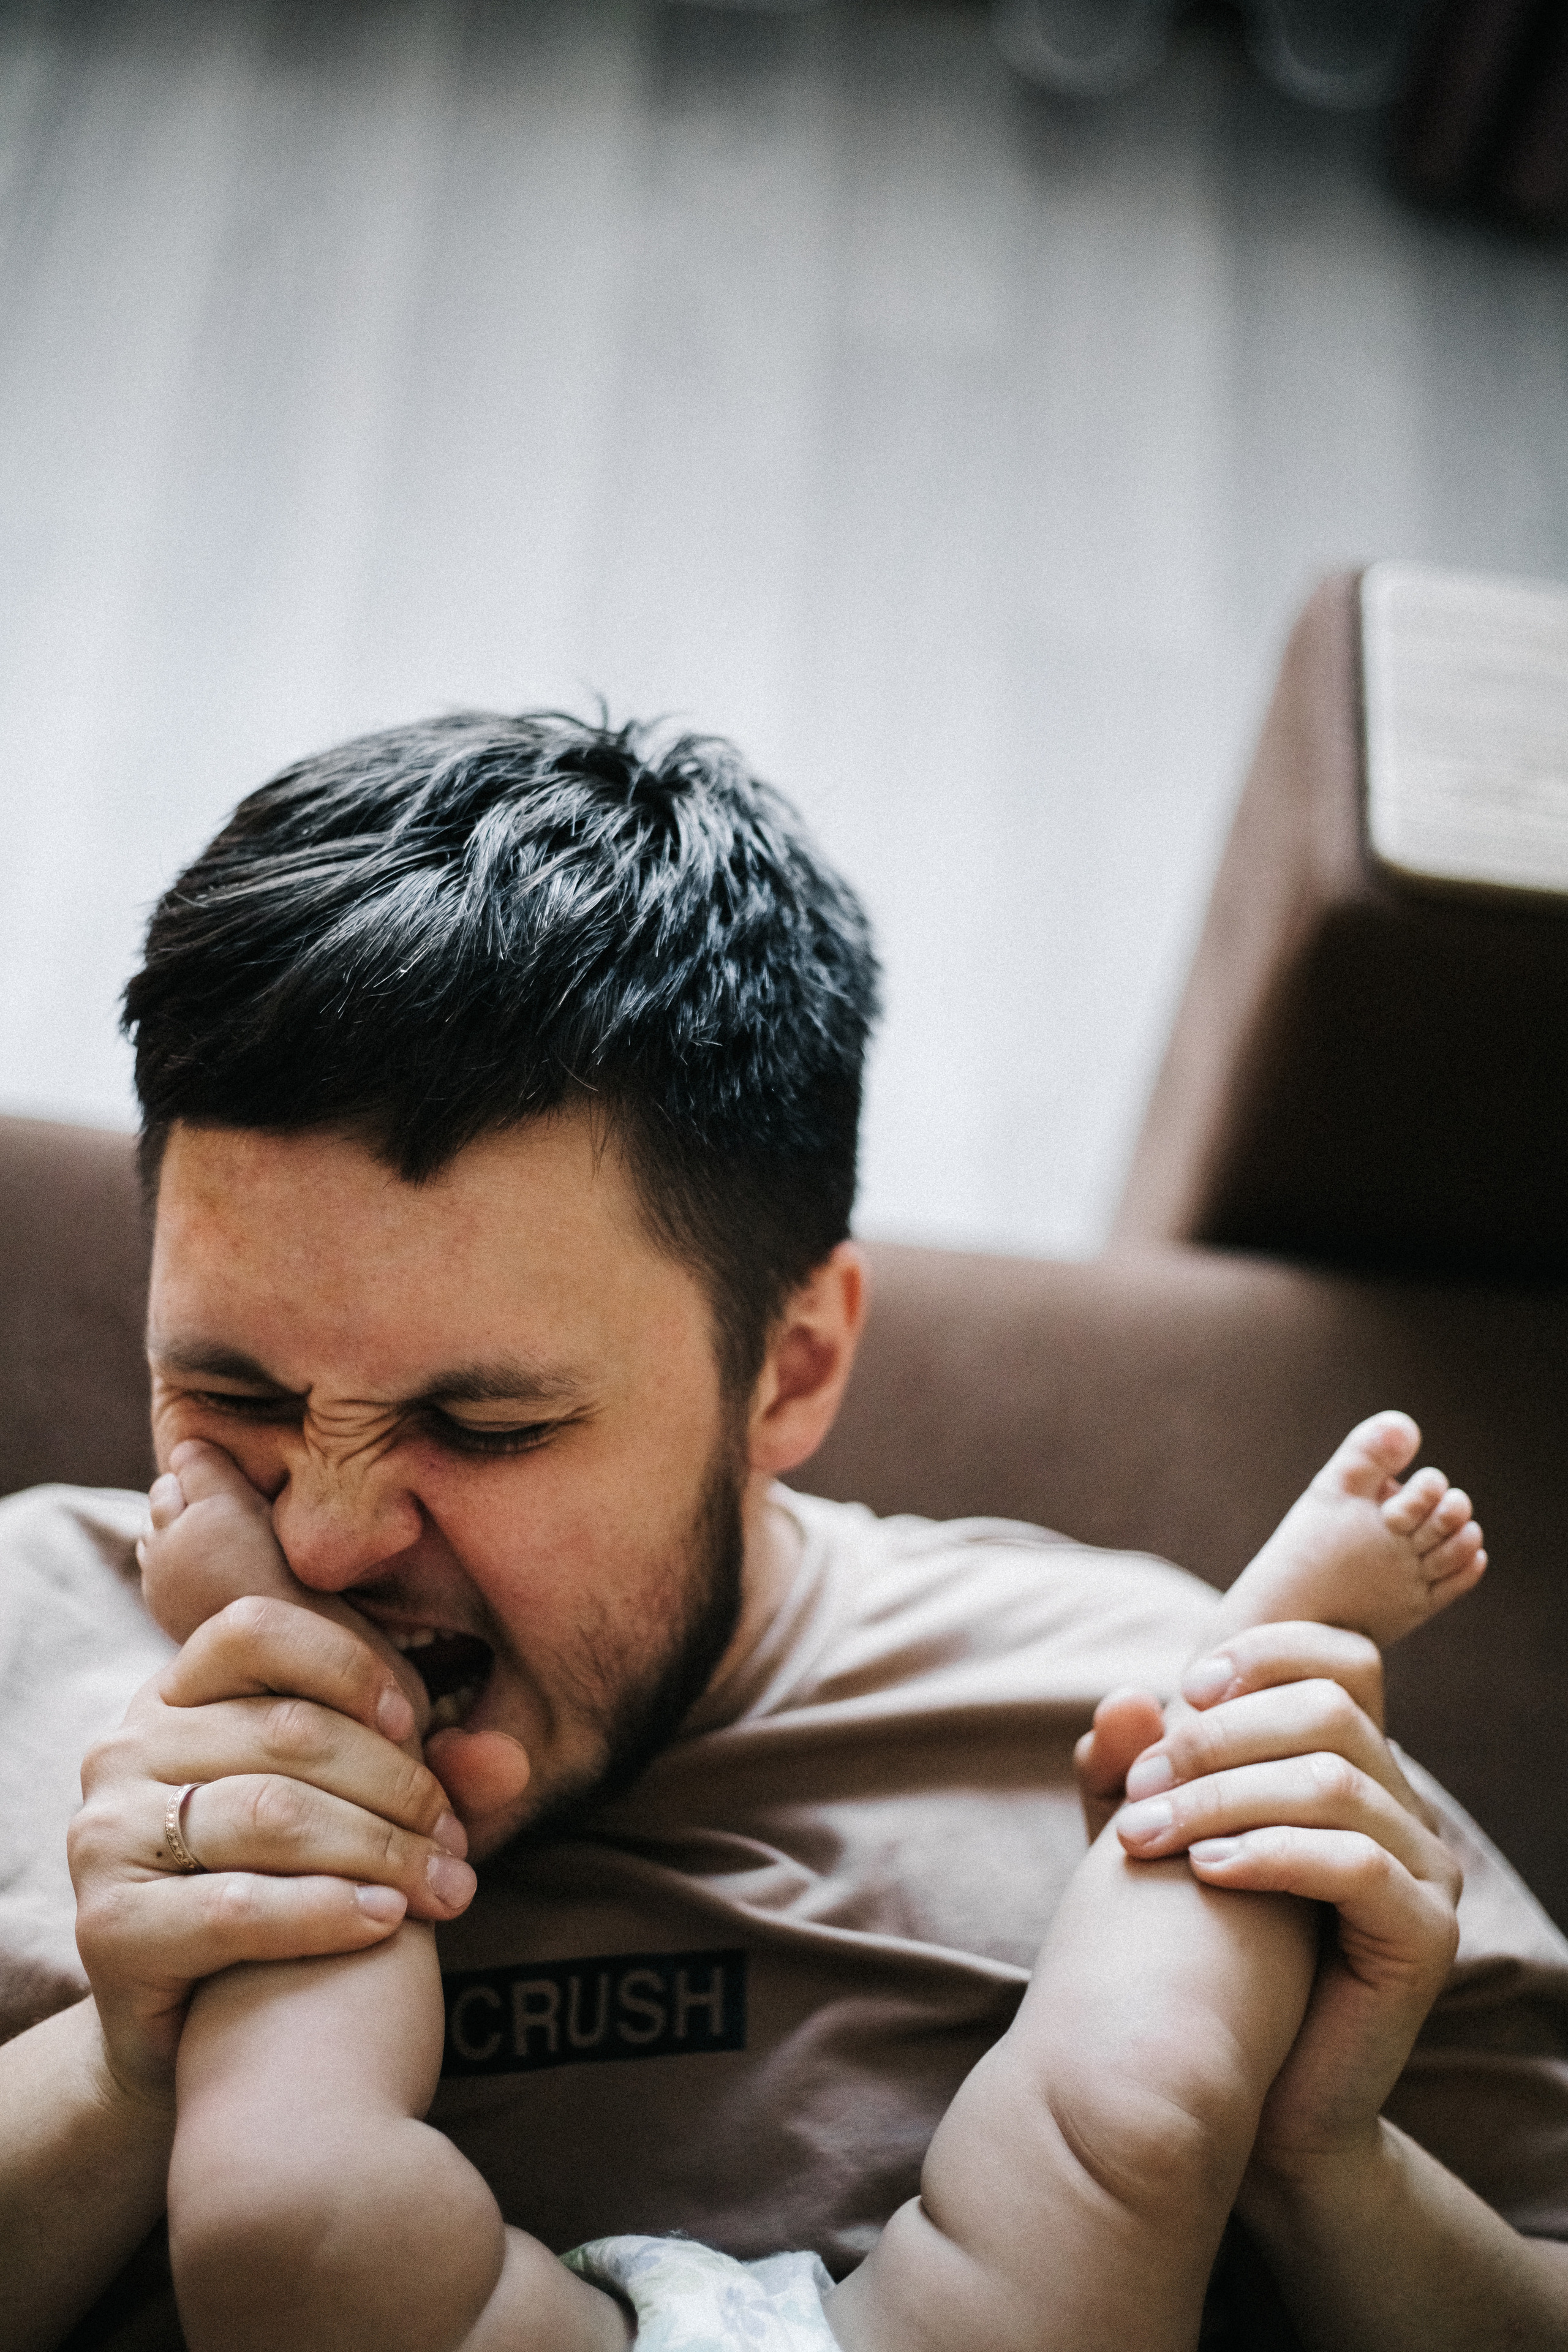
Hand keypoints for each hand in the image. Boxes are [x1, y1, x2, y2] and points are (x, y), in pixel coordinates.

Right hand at [70, 1596, 479, 2102]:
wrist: (197, 2035)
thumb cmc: (288, 1895)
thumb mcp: (354, 1811)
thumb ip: (428, 1772)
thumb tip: (513, 1758)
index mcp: (175, 1696)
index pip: (255, 1630)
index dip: (347, 1666)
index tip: (415, 1725)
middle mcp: (124, 1749)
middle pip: (287, 1731)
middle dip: (396, 1784)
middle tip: (457, 1841)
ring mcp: (104, 1836)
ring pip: (272, 1814)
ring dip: (380, 1850)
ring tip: (446, 1887)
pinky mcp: (106, 1927)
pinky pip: (235, 1905)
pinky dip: (327, 1911)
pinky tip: (388, 1923)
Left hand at [1075, 1624, 1461, 2178]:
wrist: (1245, 2100)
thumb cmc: (1199, 1958)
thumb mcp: (1151, 1844)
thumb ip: (1129, 1772)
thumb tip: (1119, 1696)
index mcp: (1350, 1767)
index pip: (1343, 1658)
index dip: (1266, 1654)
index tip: (1184, 1690)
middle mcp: (1402, 1807)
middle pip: (1330, 1708)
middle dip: (1219, 1736)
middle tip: (1141, 1788)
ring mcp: (1426, 1871)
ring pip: (1333, 1782)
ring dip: (1223, 1796)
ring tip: (1147, 1836)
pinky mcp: (1426, 1937)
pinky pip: (1355, 1864)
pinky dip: (1270, 1854)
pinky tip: (1206, 1873)